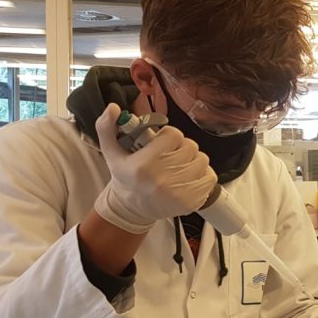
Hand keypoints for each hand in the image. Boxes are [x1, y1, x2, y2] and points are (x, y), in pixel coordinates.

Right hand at [93, 103, 217, 233]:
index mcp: (144, 164)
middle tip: (170, 154)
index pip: (174, 135)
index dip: (169, 136)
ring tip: (179, 166)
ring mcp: (180, 192)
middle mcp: (163, 179)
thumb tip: (113, 108)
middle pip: (190, 146)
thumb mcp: (111, 152)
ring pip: (202, 160)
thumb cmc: (125, 177)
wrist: (132, 209)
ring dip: (193, 160)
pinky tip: (188, 177)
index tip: (162, 143)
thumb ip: (107, 128)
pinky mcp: (192, 202)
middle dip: (181, 147)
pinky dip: (202, 175)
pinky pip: (210, 178)